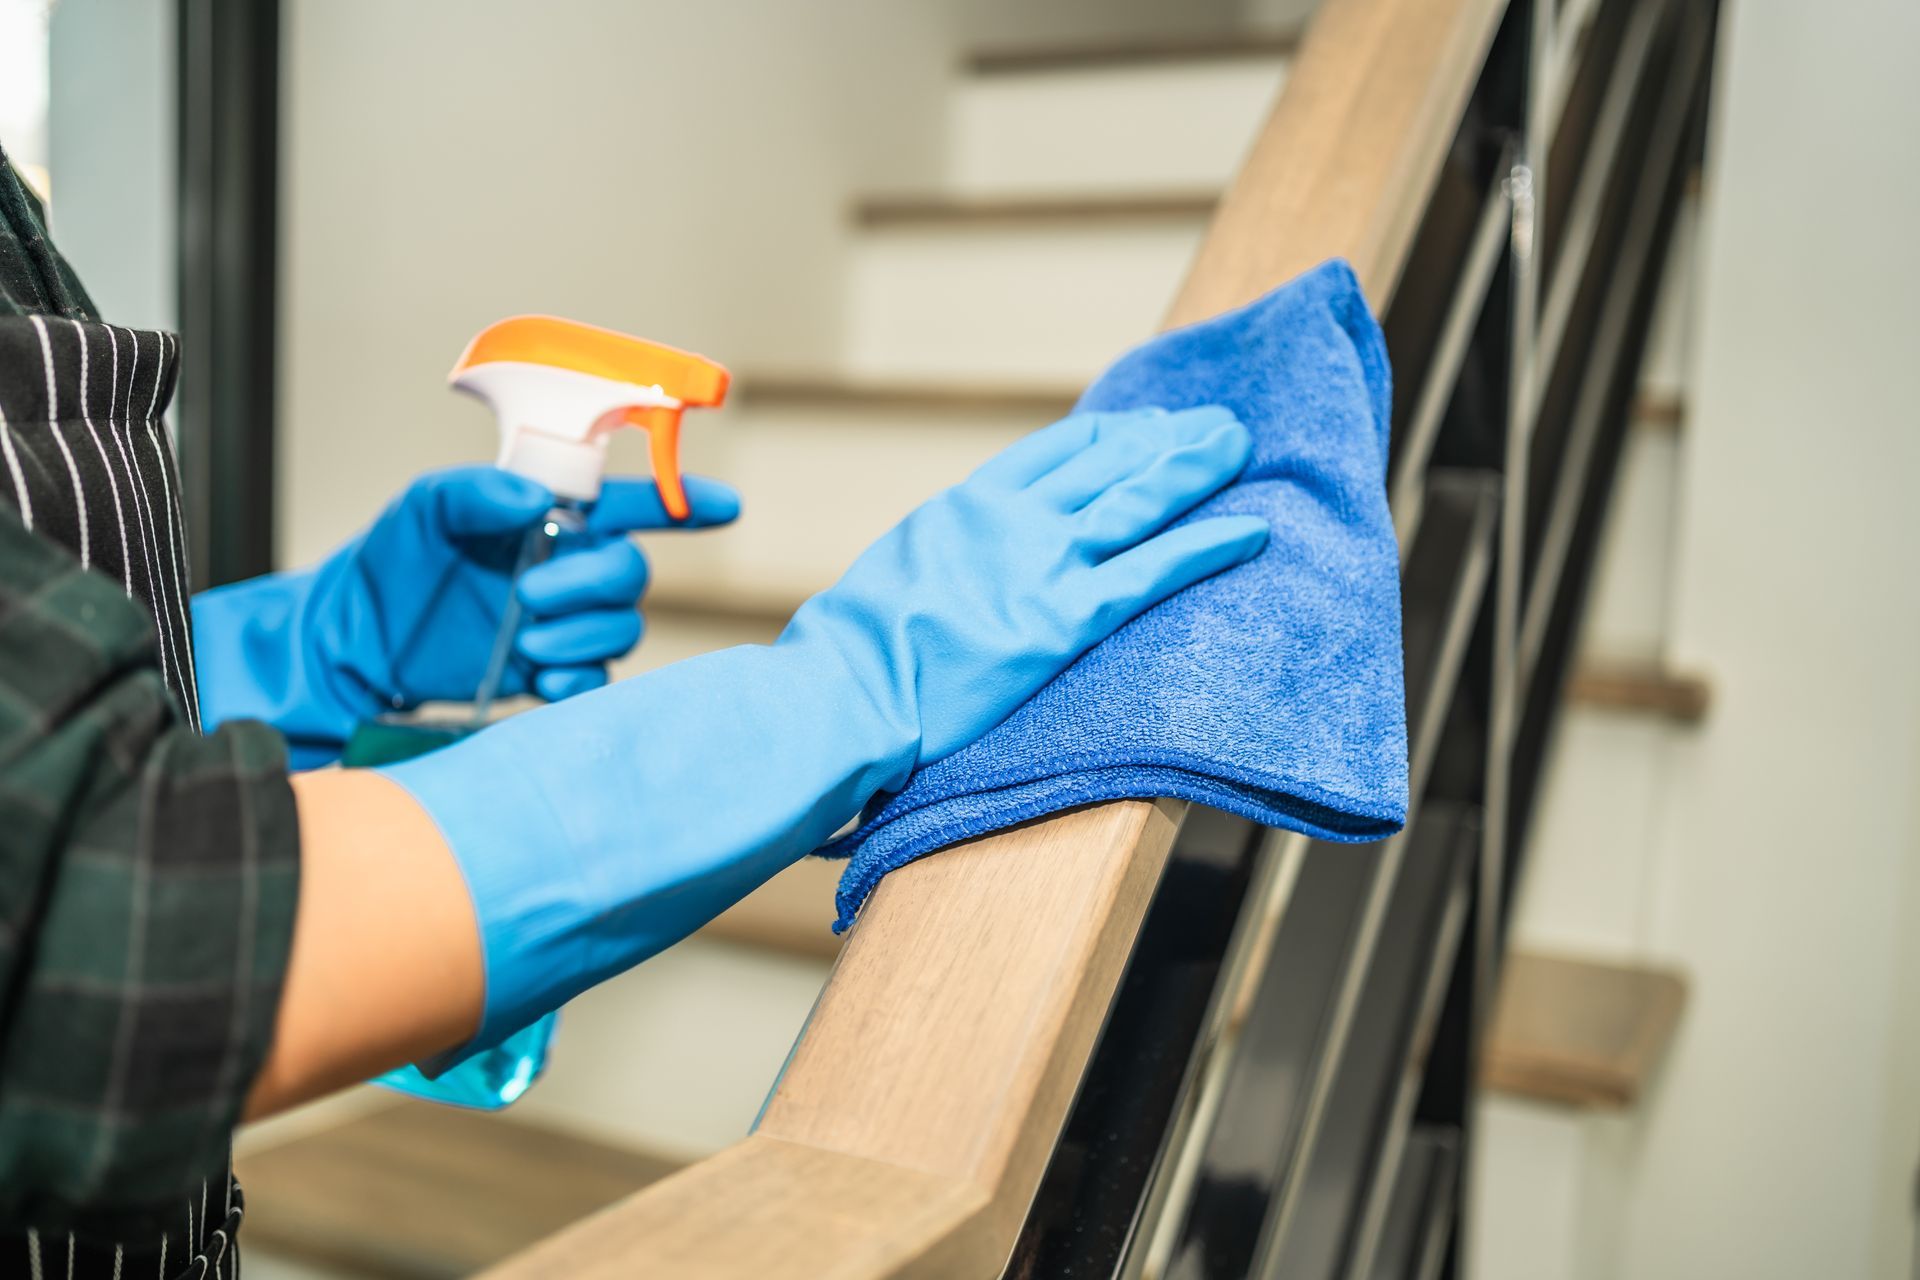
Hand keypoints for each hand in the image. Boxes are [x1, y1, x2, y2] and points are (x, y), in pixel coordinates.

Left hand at [191, 466, 738, 765]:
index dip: (685, 501)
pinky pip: (596, 683)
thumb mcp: (423, 509)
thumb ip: (476, 493)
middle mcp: (569, 570)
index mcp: (552, 518)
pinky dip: (580, 682)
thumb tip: (534, 502)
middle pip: (631, 573)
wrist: (352, 646)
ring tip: (528, 642)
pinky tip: (544, 682)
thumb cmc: (389, 565)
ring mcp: (564, 625)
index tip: (726, 507)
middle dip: (595, 583)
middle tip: (531, 595)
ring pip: (620, 628)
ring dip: (585, 635)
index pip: (633, 504)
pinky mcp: (550, 675)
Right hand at [381, 406, 1265, 1053]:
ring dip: (1192, 470)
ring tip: (1237, 445)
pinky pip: (1153, 571)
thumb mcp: (887, 589)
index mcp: (959, 512)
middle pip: (1102, 464)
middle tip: (1209, 425)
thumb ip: (933, 572)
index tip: (1138, 428)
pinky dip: (1206, 546)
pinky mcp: (1064, 620)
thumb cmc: (842, 664)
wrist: (836, 699)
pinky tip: (1250, 529)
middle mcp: (1005, 522)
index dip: (1104, 439)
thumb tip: (943, 585)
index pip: (1048, 456)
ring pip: (1135, 501)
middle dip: (1160, 442)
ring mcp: (1037, 566)